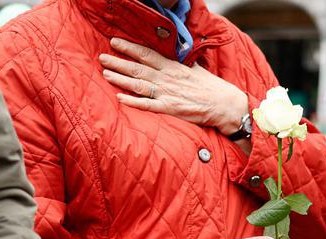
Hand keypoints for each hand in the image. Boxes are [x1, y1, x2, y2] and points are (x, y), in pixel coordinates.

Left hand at [99, 38, 248, 135]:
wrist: (223, 104)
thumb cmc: (209, 87)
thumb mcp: (193, 69)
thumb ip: (178, 64)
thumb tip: (172, 55)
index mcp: (172, 67)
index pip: (147, 54)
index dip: (129, 47)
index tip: (115, 42)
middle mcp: (167, 78)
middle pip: (138, 67)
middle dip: (118, 61)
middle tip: (102, 57)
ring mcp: (167, 93)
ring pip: (139, 84)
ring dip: (121, 79)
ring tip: (105, 74)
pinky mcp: (169, 109)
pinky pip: (148, 105)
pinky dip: (133, 101)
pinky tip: (120, 98)